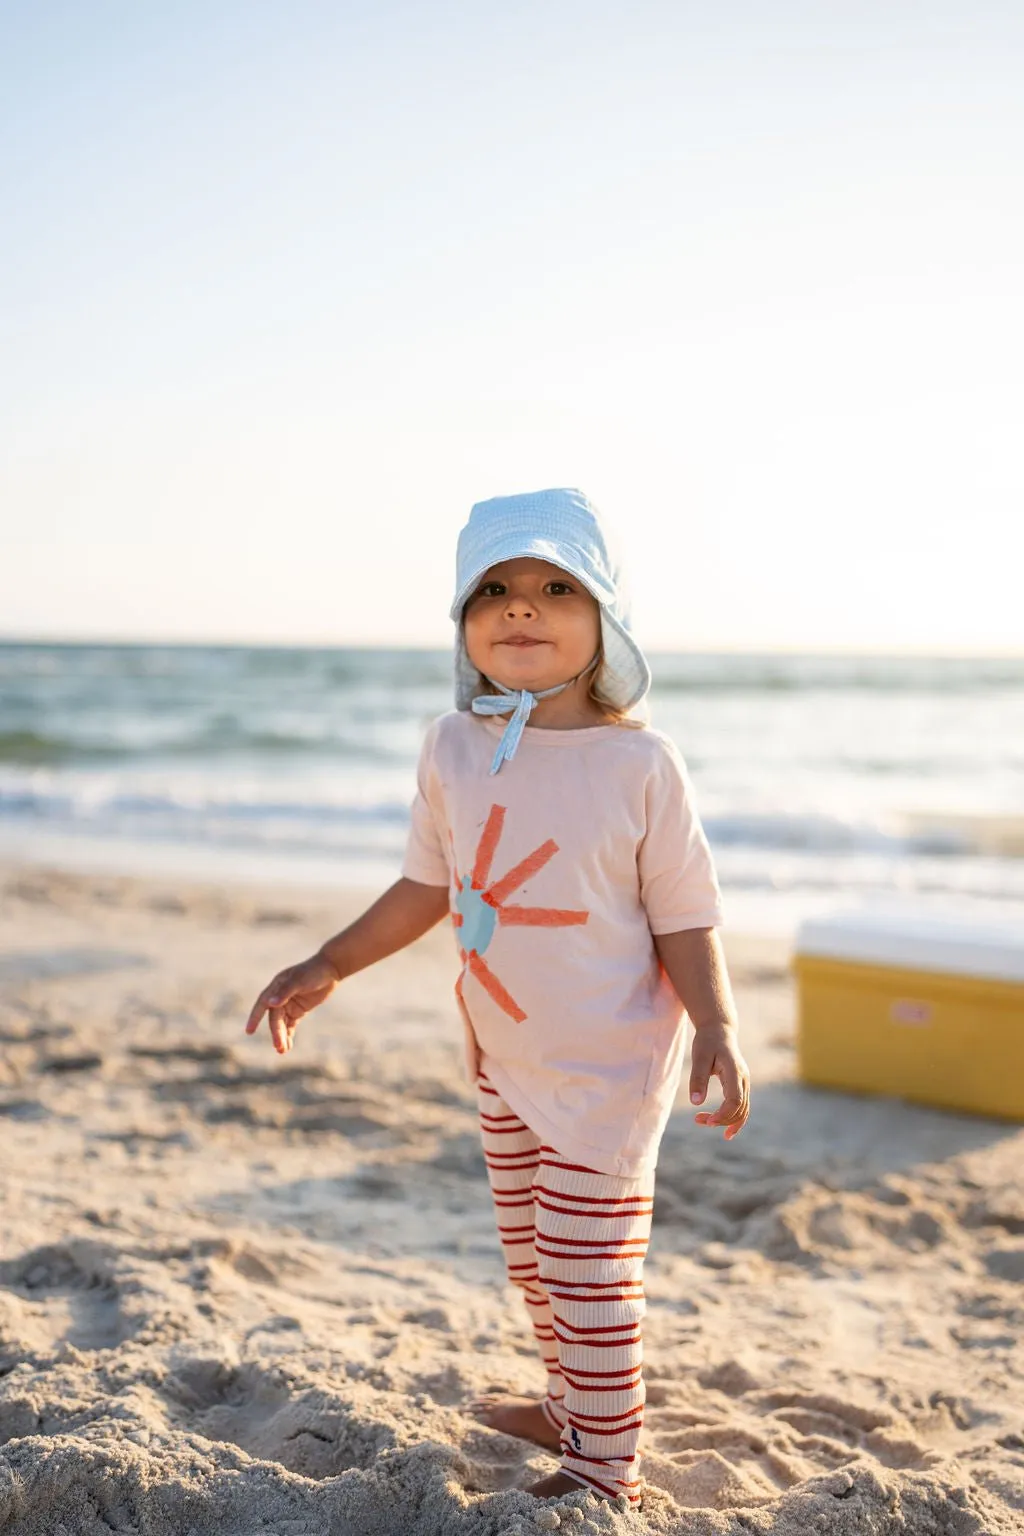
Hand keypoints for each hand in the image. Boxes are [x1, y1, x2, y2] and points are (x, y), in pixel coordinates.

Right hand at [244, 952, 340, 1053]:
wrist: (332, 969)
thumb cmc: (314, 971)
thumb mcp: (300, 980)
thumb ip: (285, 992)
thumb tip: (270, 1003)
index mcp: (276, 986)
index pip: (263, 1004)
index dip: (255, 1017)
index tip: (249, 1031)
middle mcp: (280, 996)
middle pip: (274, 1018)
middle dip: (276, 1032)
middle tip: (279, 1047)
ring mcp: (289, 1003)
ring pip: (282, 1023)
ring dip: (281, 1036)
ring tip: (283, 1050)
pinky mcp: (299, 1009)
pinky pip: (291, 1024)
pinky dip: (289, 1034)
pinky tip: (288, 1045)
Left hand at [689, 1021, 749, 1139]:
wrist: (719, 1030)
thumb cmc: (707, 1041)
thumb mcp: (699, 1057)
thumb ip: (698, 1079)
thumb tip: (696, 1103)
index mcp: (735, 1071)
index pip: (735, 1100)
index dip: (723, 1114)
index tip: (707, 1120)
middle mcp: (744, 1079)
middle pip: (739, 1109)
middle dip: (721, 1119)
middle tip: (698, 1120)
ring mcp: (745, 1082)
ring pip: (742, 1110)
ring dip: (726, 1121)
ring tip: (703, 1122)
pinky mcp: (741, 1085)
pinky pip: (742, 1107)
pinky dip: (735, 1119)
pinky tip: (726, 1130)